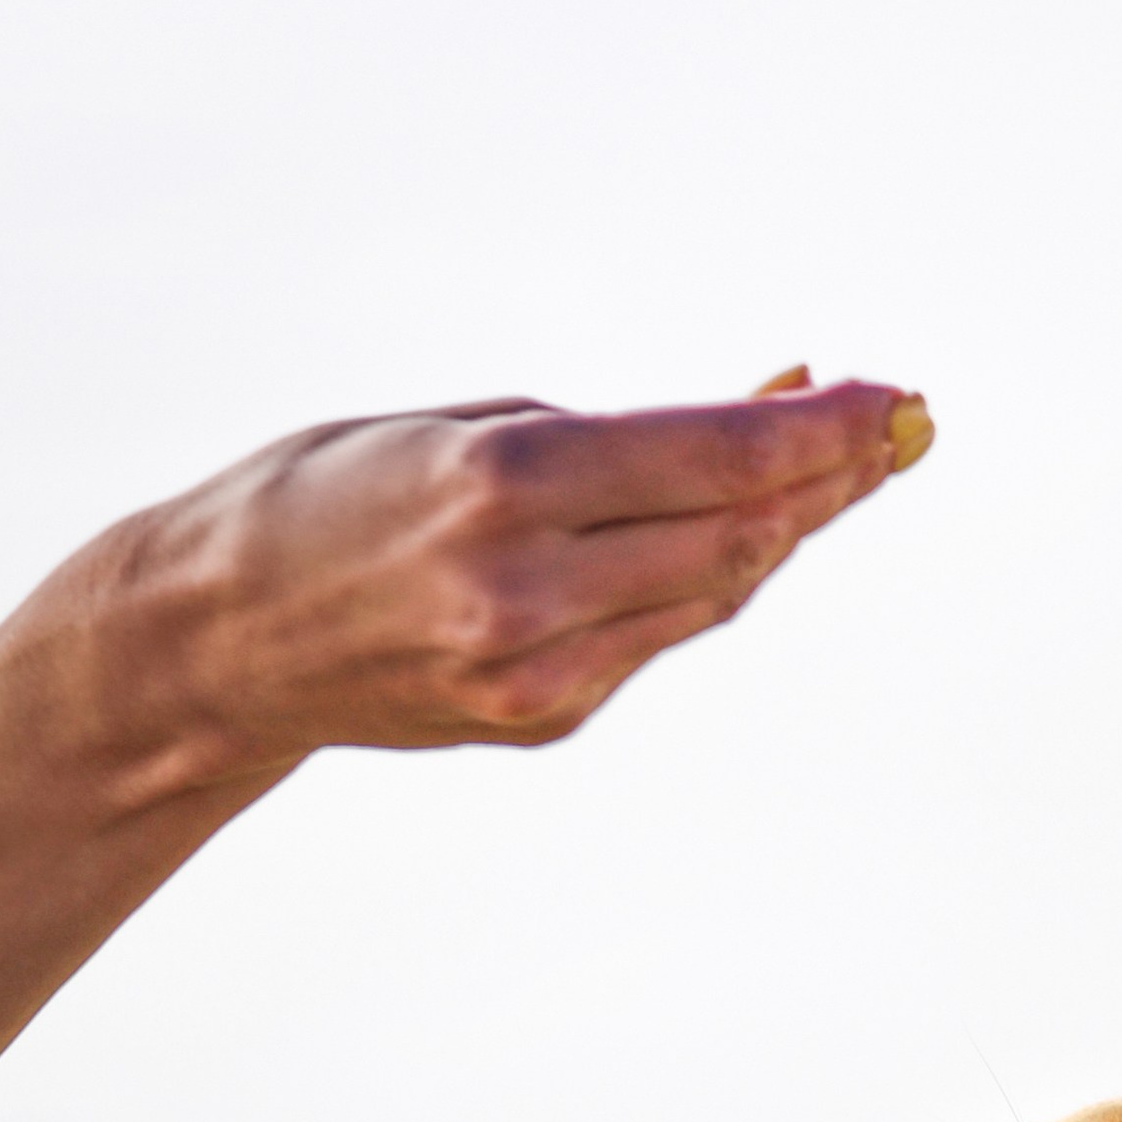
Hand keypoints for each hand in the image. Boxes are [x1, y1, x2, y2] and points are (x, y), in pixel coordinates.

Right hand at [0, 366, 931, 1121]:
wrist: (221, 638)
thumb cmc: (334, 494)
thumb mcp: (467, 422)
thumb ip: (618, 434)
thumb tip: (770, 408)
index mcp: (504, 485)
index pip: (713, 460)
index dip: (820, 435)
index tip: (895, 400)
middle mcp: (528, 587)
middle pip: (736, 534)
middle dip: (827, 481)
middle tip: (899, 429)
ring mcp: (537, 671)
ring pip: (711, 593)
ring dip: (783, 529)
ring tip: (842, 470)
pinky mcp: (540, 721)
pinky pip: (657, 638)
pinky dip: (709, 581)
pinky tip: (744, 535)